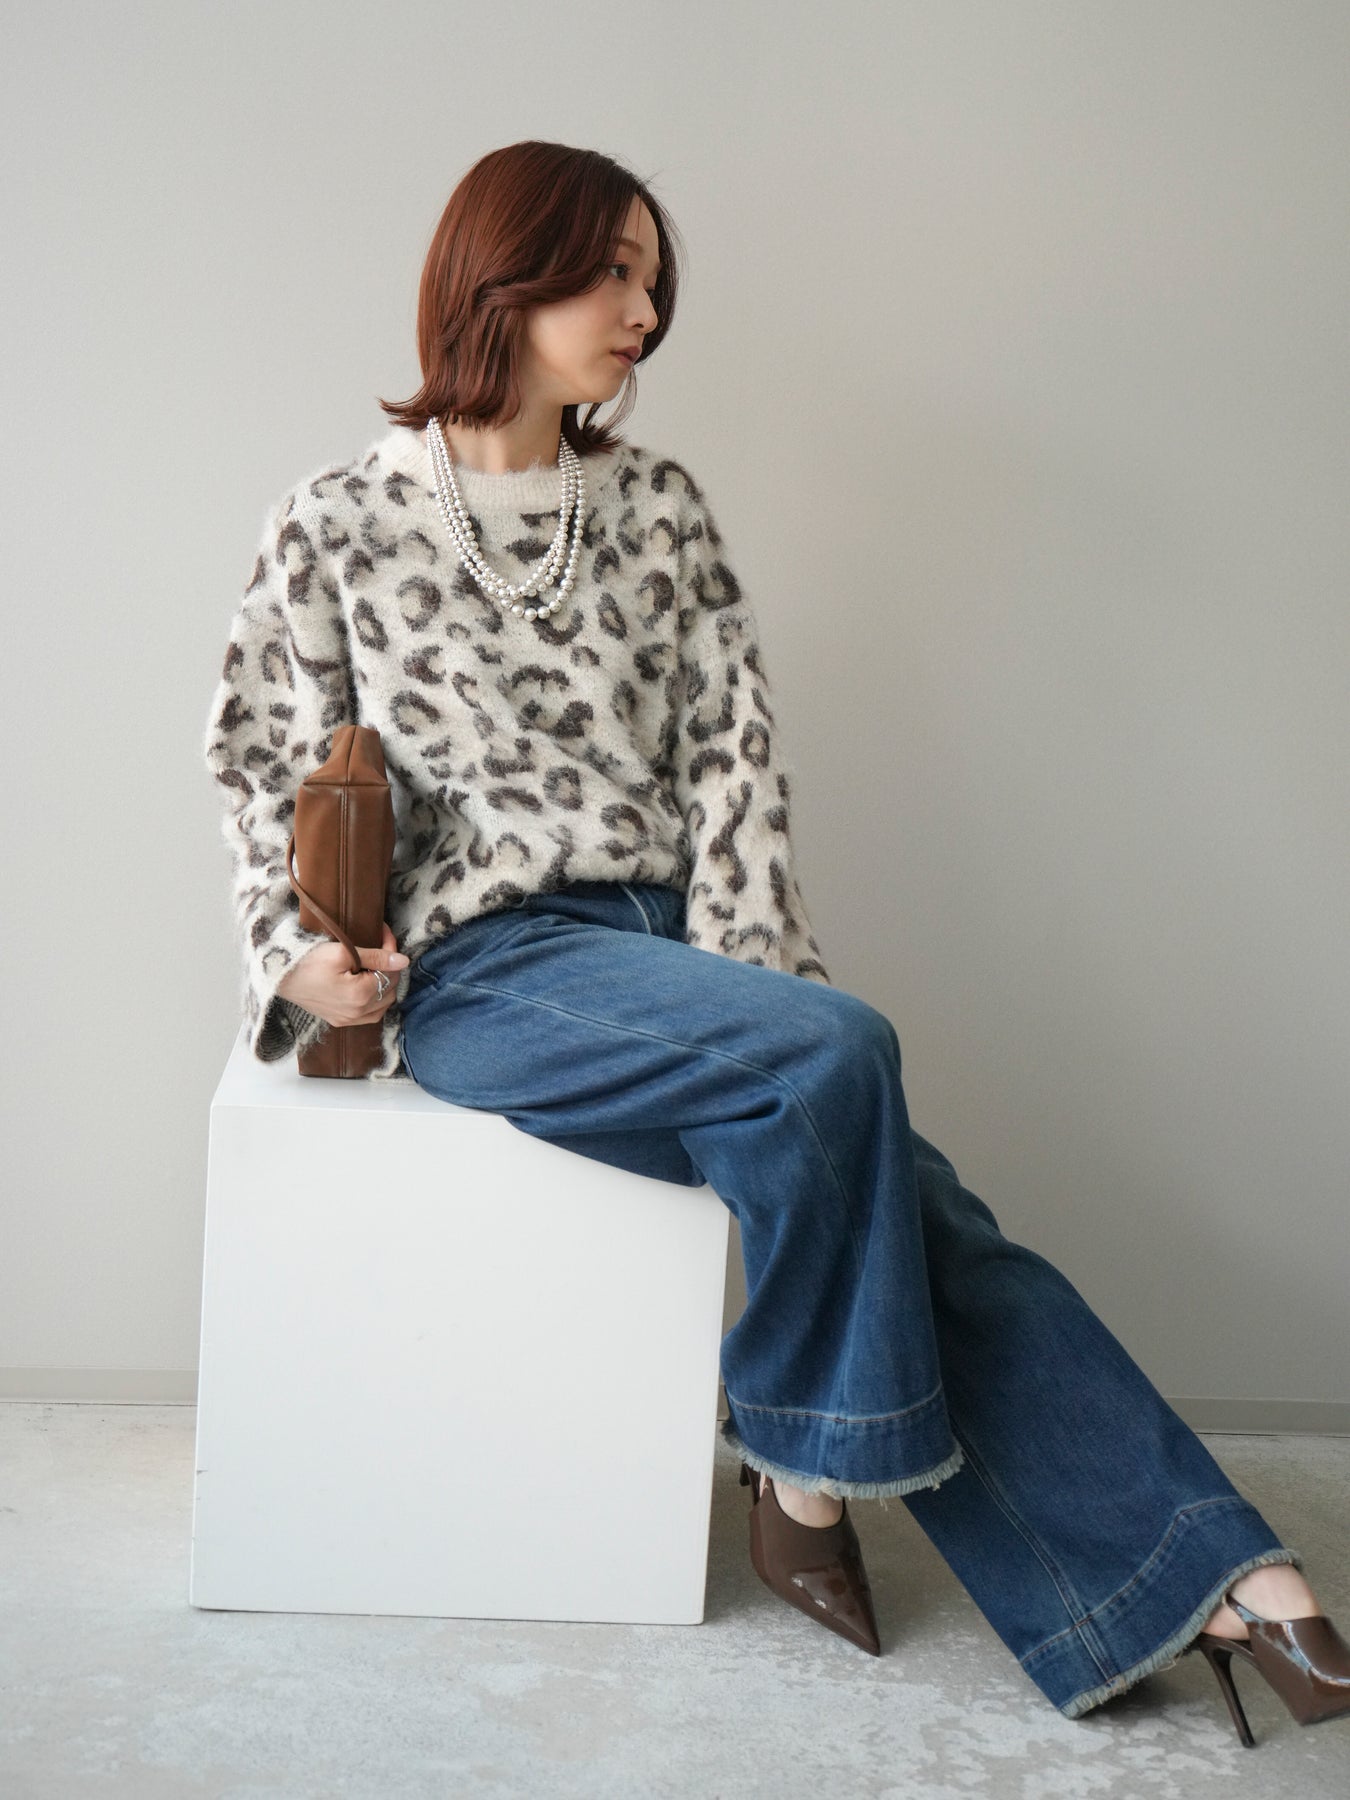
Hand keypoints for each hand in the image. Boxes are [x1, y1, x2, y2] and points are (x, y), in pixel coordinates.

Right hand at [276, 922, 408, 1028]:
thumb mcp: (342, 952)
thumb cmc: (307, 961)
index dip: (391, 950)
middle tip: (379, 947)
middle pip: (389, 989)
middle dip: (389, 967)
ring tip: (373, 965)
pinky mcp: (338, 1021)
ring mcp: (347, 1020)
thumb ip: (376, 957)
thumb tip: (404, 961)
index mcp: (360, 995)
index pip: (391, 972)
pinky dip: (374, 1001)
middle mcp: (357, 1013)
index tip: (384, 933)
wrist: (278, 976)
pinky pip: (369, 1016)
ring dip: (383, 985)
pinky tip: (367, 986)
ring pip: (382, 1005)